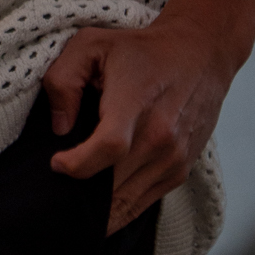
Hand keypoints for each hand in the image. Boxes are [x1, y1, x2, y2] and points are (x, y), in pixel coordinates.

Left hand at [41, 16, 233, 232]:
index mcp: (136, 102)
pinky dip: (119, 210)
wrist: (199, 55)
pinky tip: (98, 207)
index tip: (56, 163)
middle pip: (114, 184)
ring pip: (127, 203)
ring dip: (98, 210)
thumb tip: (60, 127)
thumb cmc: (140, 50)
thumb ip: (63, 78)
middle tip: (55, 192)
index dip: (78, 163)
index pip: (109, 146)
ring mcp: (173, 159)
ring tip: (72, 205)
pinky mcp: (180, 171)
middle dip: (81, 194)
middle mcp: (160, 136)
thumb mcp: (91, 44)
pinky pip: (143, 204)